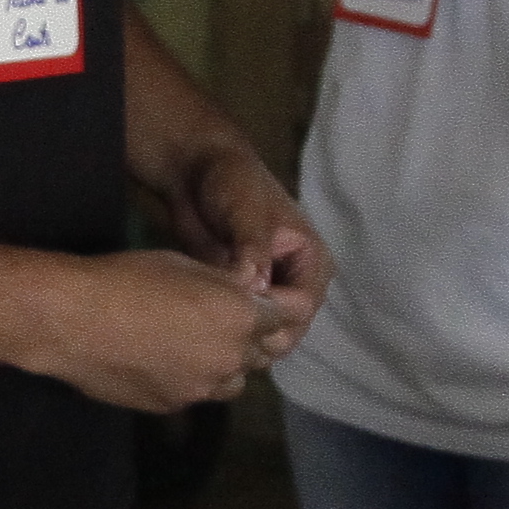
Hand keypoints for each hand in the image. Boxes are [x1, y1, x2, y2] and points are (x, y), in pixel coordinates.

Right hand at [32, 248, 271, 411]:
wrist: (71, 321)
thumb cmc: (127, 278)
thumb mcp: (185, 264)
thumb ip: (227, 282)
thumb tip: (250, 286)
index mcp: (241, 315)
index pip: (288, 315)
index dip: (282, 305)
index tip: (272, 300)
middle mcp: (231, 358)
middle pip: (264, 352)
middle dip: (254, 335)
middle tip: (228, 318)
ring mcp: (202, 388)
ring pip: (235, 380)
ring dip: (227, 364)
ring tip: (198, 344)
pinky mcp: (173, 406)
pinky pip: (198, 394)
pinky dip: (193, 379)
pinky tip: (164, 361)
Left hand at [157, 139, 329, 362]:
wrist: (196, 171)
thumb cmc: (231, 182)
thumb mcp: (247, 212)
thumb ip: (253, 250)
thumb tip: (256, 289)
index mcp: (312, 260)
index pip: (303, 306)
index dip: (273, 317)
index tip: (237, 320)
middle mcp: (297, 282)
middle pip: (288, 328)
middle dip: (258, 334)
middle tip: (218, 335)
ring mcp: (270, 293)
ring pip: (265, 333)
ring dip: (242, 337)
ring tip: (208, 336)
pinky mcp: (243, 297)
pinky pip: (241, 326)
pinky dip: (226, 331)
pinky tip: (201, 334)